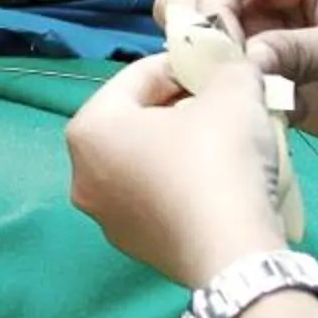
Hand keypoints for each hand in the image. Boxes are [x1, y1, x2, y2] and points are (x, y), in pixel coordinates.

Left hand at [66, 55, 287, 289]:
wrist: (235, 253)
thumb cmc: (219, 158)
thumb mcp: (232, 91)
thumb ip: (229, 67)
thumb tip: (232, 68)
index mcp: (88, 129)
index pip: (138, 76)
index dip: (184, 64)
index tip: (218, 68)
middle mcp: (82, 175)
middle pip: (137, 120)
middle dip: (180, 105)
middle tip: (223, 103)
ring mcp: (106, 217)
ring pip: (146, 160)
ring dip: (181, 144)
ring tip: (225, 140)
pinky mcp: (136, 247)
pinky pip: (157, 197)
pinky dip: (182, 182)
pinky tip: (219, 181)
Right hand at [154, 0, 317, 178]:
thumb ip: (300, 53)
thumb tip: (243, 64)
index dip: (210, 8)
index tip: (218, 55)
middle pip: (197, 1)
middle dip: (199, 40)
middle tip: (217, 82)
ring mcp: (263, 33)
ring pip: (202, 46)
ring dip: (206, 74)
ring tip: (228, 103)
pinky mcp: (265, 76)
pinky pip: (224, 85)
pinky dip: (224, 102)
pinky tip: (238, 121)